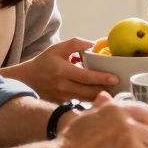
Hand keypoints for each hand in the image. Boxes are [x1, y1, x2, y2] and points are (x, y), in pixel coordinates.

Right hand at [0, 37, 118, 102]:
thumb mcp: (57, 48)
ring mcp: (63, 97)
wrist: (27, 80)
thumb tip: (93, 44)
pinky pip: (80, 103)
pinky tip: (101, 96)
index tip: (115, 78)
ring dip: (101, 96)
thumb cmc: (44, 62)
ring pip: (87, 99)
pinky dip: (92, 100)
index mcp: (63, 71)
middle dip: (106, 89)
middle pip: (89, 91)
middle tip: (120, 86)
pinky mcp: (63, 104)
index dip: (101, 78)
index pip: (86, 77)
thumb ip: (75, 44)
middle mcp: (63, 86)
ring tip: (114, 91)